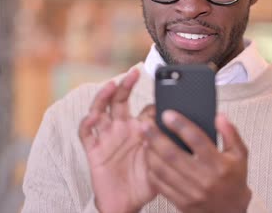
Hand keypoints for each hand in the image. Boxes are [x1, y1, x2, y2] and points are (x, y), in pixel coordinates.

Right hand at [79, 68, 155, 212]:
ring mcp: (106, 136)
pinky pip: (86, 133)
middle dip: (126, 85)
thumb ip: (168, 147)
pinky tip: (93, 117)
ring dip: (103, 96)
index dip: (154, 102)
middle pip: (120, 100)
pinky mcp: (93, 149)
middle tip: (134, 72)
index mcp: (140, 129)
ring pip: (100, 109)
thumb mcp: (161, 163)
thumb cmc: (145, 182)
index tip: (166, 94)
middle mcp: (122, 128)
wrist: (126, 203)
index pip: (146, 108)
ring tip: (111, 85)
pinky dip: (87, 123)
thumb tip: (185, 134)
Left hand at [141, 111, 251, 212]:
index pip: (196, 139)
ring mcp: (191, 193)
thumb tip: (219, 116)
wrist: (231, 211)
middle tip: (145, 124)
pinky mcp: (182, 203)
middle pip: (173, 154)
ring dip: (150, 153)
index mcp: (218, 164)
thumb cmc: (234, 179)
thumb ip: (230, 133)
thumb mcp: (240, 154)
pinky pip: (161, 185)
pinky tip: (149, 159)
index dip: (180, 125)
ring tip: (144, 139)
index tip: (167, 114)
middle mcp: (204, 178)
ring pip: (163, 170)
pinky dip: (152, 171)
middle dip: (156, 137)